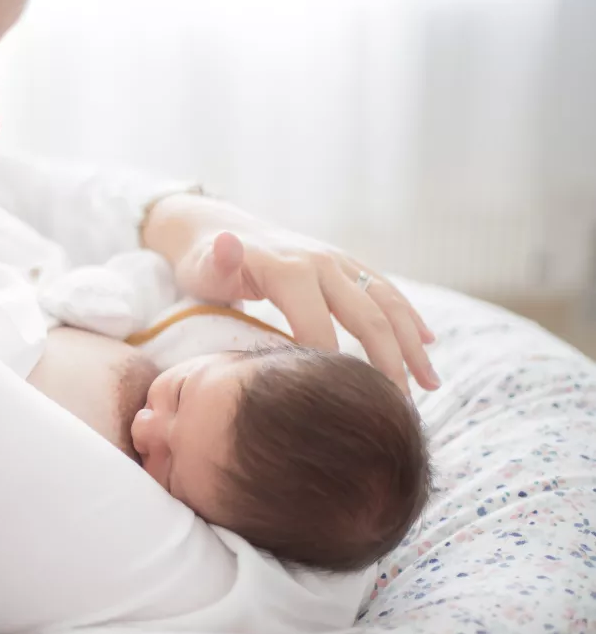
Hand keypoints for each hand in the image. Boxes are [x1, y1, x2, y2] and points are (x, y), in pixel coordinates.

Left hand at [144, 195, 438, 394]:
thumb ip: (217, 262)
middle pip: (368, 316)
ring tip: (431, 385)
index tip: (348, 406)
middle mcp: (321, 262)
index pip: (319, 327)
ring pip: (387, 303)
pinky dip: (409, 317)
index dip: (333, 367)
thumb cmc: (202, 261)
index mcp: (289, 270)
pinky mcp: (344, 264)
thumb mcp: (203, 264)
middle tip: (402, 407)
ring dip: (412, 344)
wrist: (212, 226)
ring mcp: (337, 261)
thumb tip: (227, 243)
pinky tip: (429, 344)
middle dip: (389, 363)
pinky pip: (385, 291)